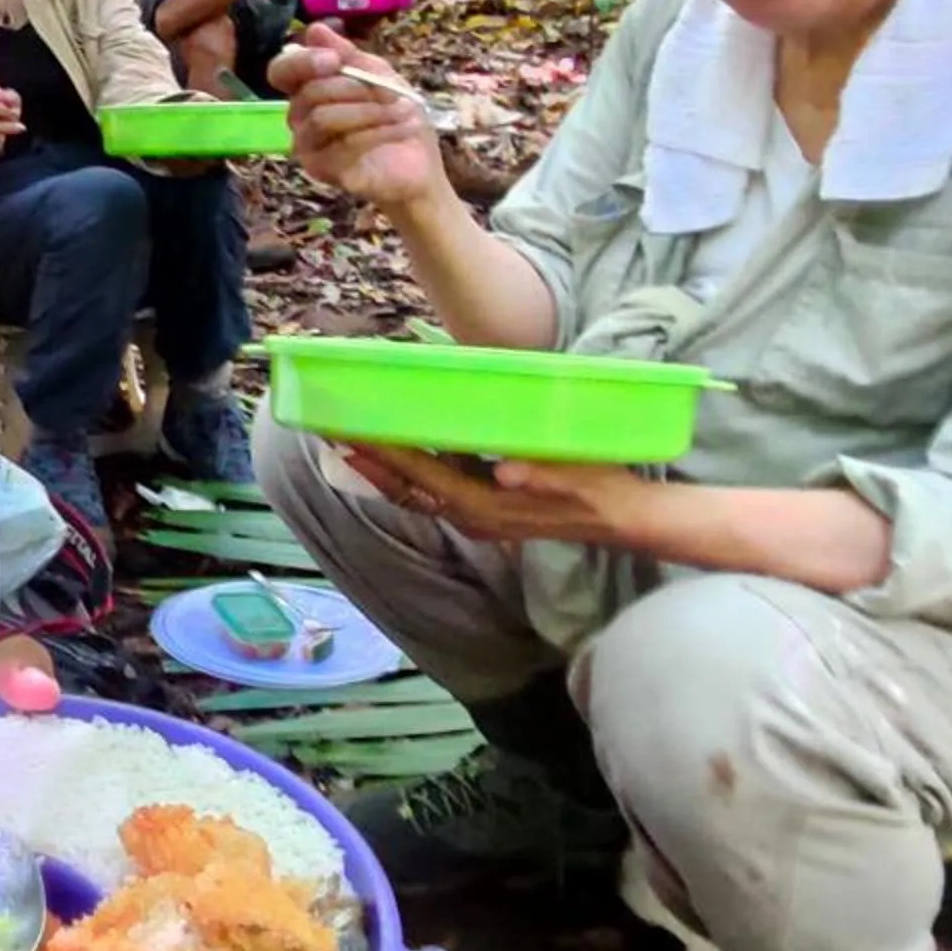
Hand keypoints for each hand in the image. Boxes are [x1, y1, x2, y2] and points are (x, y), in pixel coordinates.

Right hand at [270, 24, 454, 213]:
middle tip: (393, 91)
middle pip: (308, 92)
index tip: (335, 60)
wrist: (418, 163)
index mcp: (308, 87)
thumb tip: (315, 29)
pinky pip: (340, 144)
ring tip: (404, 110)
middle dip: (355, 87)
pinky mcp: (319, 169)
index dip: (302, 62)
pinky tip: (404, 127)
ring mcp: (306, 144)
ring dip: (370, 110)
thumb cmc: (396, 116)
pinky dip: (378, 131)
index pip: (282, 71)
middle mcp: (299, 115)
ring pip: (322, 117)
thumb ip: (347, 53)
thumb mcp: (378, 73)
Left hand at [337, 443, 660, 550]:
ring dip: (385, 467)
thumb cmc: (598, 488)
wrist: (621, 518)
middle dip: (369, 462)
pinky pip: (436, 489)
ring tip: (353, 439)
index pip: (423, 476)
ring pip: (417, 490)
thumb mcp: (573, 477)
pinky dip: (411, 470)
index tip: (351, 435)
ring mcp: (476, 515)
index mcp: (485, 505)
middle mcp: (471, 515)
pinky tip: (403, 449)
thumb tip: (505, 471)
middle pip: (407, 487)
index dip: (385, 456)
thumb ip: (539, 477)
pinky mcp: (486, 509)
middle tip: (331, 432)